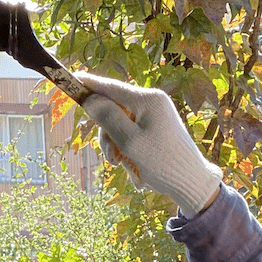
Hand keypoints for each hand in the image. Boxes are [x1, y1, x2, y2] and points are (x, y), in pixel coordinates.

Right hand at [79, 73, 222, 215]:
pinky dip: (130, 153)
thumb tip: (90, 99)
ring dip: (118, 149)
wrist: (191, 183)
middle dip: (108, 136)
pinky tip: (138, 171)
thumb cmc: (163, 163)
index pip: (111, 87)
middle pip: (113, 110)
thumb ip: (108, 118)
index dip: (89, 84)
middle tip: (112, 159)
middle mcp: (152, 103)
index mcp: (148, 100)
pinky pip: (132, 136)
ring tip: (127, 168)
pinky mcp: (157, 129)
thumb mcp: (130, 142)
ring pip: (120, 127)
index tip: (70, 79)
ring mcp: (155, 116)